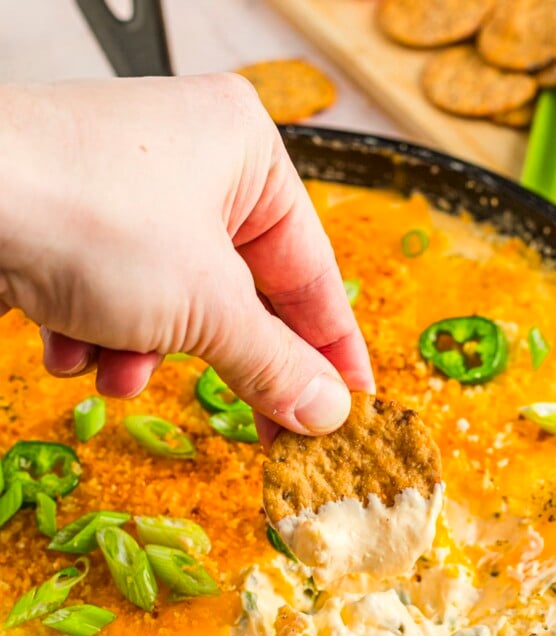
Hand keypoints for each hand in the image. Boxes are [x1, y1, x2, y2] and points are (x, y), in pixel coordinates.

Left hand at [0, 74, 373, 442]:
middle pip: (239, 292)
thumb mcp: (204, 305)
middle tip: (262, 427)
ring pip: (172, 300)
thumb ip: (274, 363)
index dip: (334, 347)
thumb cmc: (93, 221)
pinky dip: (97, 330)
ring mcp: (129, 189)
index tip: (352, 404)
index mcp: (246, 152)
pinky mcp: (78, 217)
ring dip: (145, 350)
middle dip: (224, 358)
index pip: (313, 270)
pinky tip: (66, 339)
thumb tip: (328, 413)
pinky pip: (116, 288)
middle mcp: (192, 162)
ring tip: (118, 370)